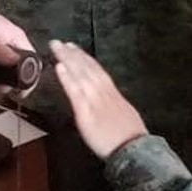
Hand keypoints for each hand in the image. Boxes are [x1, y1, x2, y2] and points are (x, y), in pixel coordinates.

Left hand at [50, 40, 148, 157]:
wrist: (134, 148)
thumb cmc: (130, 136)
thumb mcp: (125, 114)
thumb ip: (113, 104)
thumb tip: (107, 100)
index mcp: (113, 94)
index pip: (97, 71)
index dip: (85, 58)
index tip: (75, 48)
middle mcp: (104, 93)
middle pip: (87, 68)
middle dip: (73, 54)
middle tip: (60, 42)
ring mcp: (95, 101)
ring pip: (80, 75)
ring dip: (68, 59)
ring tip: (57, 48)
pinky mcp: (86, 113)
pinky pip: (75, 92)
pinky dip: (67, 78)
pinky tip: (59, 67)